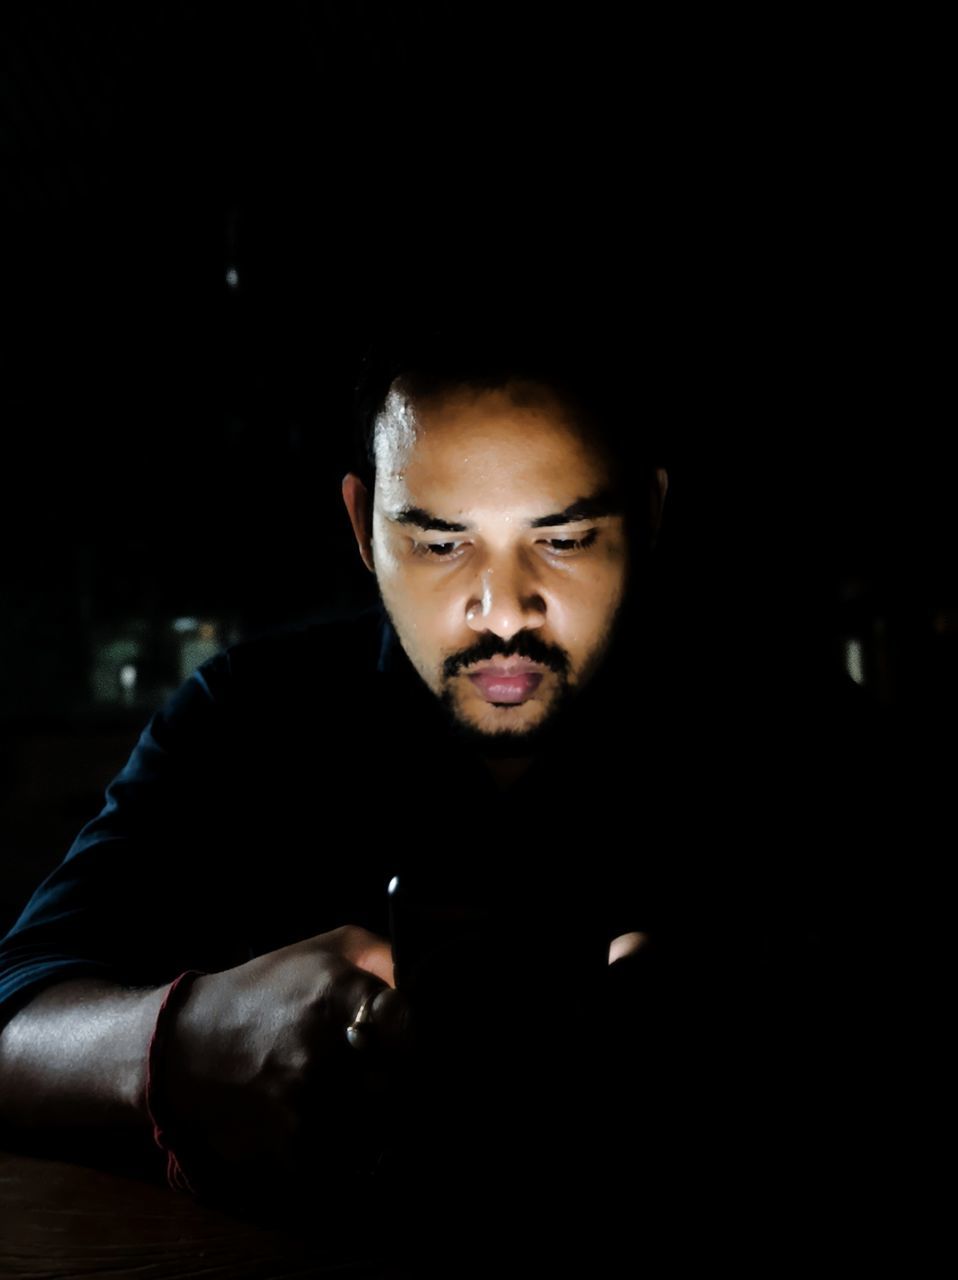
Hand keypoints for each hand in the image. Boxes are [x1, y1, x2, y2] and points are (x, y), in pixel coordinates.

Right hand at [156, 925, 411, 1193]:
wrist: (186, 1045)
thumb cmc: (264, 989)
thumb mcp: (322, 950)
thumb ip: (381, 956)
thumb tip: (421, 980)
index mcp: (339, 994)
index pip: (410, 1024)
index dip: (414, 1035)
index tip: (405, 1038)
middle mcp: (327, 1049)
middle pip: (405, 1079)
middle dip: (404, 1078)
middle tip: (389, 1072)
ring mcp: (310, 1102)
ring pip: (382, 1122)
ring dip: (381, 1115)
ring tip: (362, 1099)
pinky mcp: (293, 1145)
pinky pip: (350, 1155)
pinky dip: (352, 1146)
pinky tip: (337, 1123)